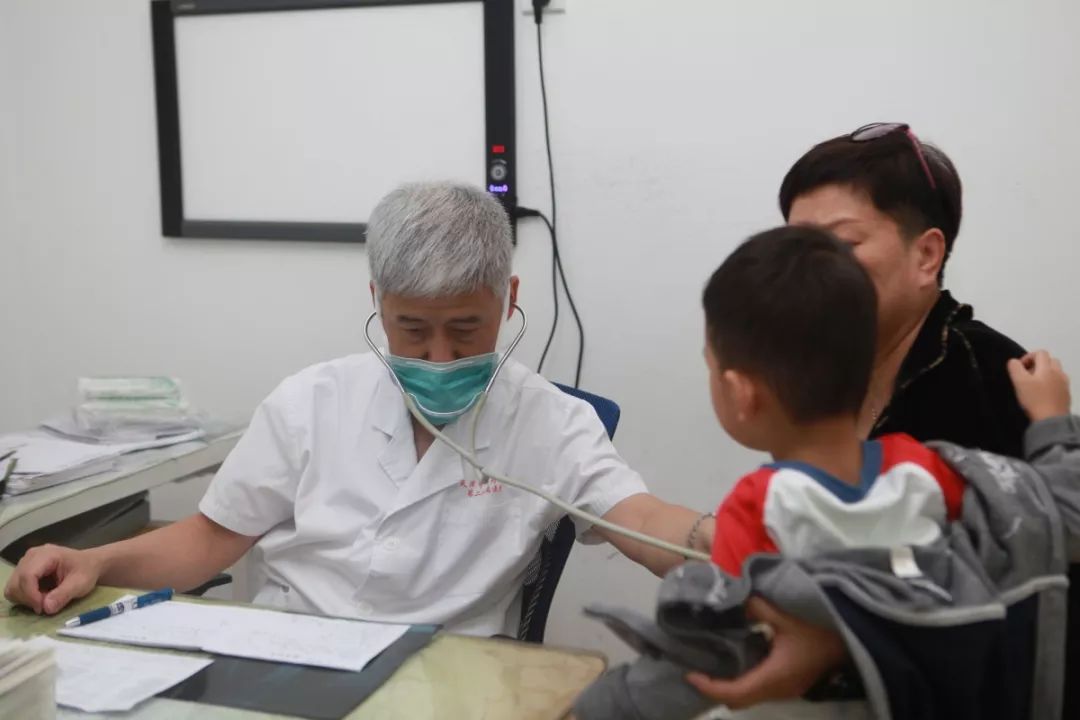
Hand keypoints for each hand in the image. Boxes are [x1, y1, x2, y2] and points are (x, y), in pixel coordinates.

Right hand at [3, 544, 101, 614]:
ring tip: (45, 599)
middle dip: (29, 599)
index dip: (31, 595)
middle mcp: (30, 556)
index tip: (42, 608)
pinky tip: (40, 596)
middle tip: (47, 604)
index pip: (27, 576)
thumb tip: (46, 607)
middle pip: (16, 583)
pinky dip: (24, 598)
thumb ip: (64, 594)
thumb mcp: (81, 583)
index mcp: (46, 554)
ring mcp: (24, 563)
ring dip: (25, 599)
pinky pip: (14, 589)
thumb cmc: (86, 571)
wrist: (88, 564)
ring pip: (12, 588)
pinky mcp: (22, 572)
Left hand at [685, 597, 846, 709]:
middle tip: (696, 668)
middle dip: (715, 689)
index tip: (690, 674)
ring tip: (712, 663)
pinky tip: (737, 659)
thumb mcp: (787, 615)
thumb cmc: (821, 630)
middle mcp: (778, 690)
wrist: (853, 640)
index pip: (734, 692)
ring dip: (730, 686)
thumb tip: (736, 602)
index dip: (709, 686)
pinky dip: (743, 681)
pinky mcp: (791, 684)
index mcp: (774, 677)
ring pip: (750, 697)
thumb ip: (758, 609)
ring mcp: (786, 690)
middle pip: (739, 700)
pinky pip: (760, 689)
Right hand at [1008, 351, 1071, 421]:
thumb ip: (1015, 368)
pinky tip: (1044, 395)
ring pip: (1056, 372)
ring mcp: (1065, 384)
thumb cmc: (1034, 400)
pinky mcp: (1067, 395)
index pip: (1040, 353)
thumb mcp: (1019, 382)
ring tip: (1036, 385)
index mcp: (1047, 368)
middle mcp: (1059, 373)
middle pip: (1050, 361)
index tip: (1020, 368)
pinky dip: (1052, 384)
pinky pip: (1060, 384)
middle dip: (1038, 364)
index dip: (1028, 357)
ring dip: (1046, 374)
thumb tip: (1014, 362)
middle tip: (1028, 375)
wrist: (1051, 420)